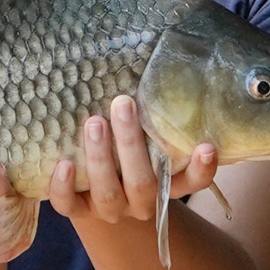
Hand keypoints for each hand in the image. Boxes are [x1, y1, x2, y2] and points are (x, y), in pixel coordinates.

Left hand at [48, 95, 216, 224]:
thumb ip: (152, 114)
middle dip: (131, 144)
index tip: (207, 146)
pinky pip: (70, 206)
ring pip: (108, 193)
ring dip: (100, 157)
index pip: (193, 182)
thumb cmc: (127, 148)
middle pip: (143, 183)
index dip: (202, 169)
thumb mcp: (145, 135)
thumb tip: (149, 58)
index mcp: (166, 183)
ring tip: (94, 123)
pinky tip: (63, 164)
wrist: (95, 186)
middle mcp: (143, 201)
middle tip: (122, 103)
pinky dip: (63, 187)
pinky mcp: (80, 211)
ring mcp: (112, 209)